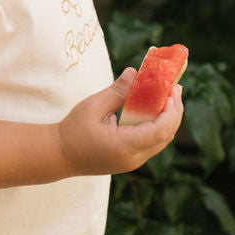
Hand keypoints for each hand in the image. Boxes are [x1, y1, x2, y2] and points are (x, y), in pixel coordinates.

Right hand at [56, 68, 182, 176]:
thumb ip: (118, 91)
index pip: (160, 131)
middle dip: (174, 111)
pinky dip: (157, 124)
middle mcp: (134, 158)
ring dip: (168, 118)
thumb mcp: (93, 106)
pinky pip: (151, 141)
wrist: (59, 155)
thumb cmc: (73, 130)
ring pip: (161, 140)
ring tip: (169, 95)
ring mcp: (133, 162)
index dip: (171, 111)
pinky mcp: (130, 159)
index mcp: (125, 146)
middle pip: (165, 136)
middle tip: (175, 88)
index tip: (172, 91)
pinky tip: (155, 108)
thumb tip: (135, 73)